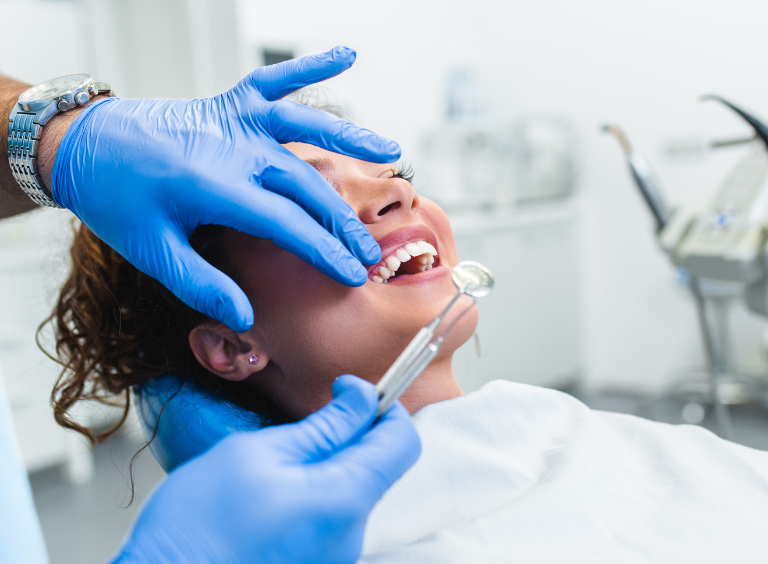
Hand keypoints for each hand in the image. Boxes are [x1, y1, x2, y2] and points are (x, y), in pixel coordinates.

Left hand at [51, 46, 396, 331]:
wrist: (83, 144)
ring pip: (304, 127)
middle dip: (343, 221)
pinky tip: (346, 54)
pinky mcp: (229, 103)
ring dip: (349, 139)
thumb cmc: (115, 198)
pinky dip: (310, 67)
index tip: (352, 273)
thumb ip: (201, 285)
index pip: (286, 223)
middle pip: (305, 185)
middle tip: (372, 252)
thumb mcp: (151, 251)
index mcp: (213, 186)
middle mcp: (232, 148)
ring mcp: (234, 120)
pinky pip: (275, 81)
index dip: (324, 250)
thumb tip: (246, 317)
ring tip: (391, 151)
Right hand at [111, 376, 420, 563]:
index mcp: (345, 500)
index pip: (402, 442)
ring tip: (276, 463)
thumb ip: (324, 426)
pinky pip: (331, 515)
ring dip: (328, 463)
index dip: (384, 407)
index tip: (350, 392)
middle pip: (379, 466)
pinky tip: (272, 492)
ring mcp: (335, 555)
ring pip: (353, 489)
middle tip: (306, 420)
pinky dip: (315, 491)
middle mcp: (351, 535)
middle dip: (353, 434)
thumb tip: (361, 399)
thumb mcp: (260, 453)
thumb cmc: (199, 525)